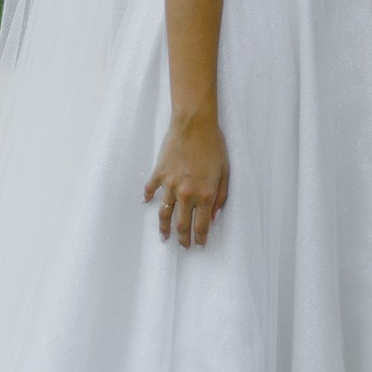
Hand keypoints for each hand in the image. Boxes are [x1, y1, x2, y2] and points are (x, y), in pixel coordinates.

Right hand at [147, 110, 228, 245]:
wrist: (194, 124)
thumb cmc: (214, 145)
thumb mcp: (225, 172)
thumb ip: (221, 197)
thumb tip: (214, 216)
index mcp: (205, 195)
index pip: (201, 225)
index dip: (199, 238)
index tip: (198, 245)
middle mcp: (186, 194)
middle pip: (181, 224)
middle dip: (183, 238)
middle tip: (183, 246)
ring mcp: (170, 185)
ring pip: (165, 213)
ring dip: (164, 227)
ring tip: (164, 236)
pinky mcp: (159, 173)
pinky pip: (151, 189)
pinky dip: (148, 197)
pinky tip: (146, 203)